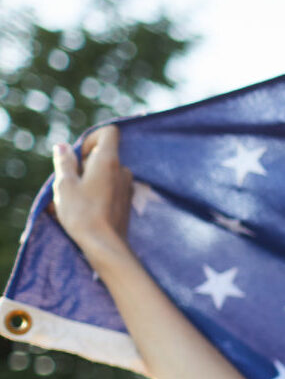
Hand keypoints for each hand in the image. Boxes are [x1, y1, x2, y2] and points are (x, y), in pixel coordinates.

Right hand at [51, 125, 134, 266]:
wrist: (105, 245)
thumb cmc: (82, 213)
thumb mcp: (65, 184)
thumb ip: (65, 162)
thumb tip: (63, 146)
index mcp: (109, 161)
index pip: (109, 132)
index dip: (91, 138)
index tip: (79, 156)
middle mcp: (123, 171)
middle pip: (104, 155)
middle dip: (85, 164)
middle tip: (71, 183)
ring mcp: (127, 187)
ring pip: (106, 174)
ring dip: (90, 181)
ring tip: (75, 199)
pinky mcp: (127, 202)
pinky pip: (110, 189)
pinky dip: (98, 193)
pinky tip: (85, 209)